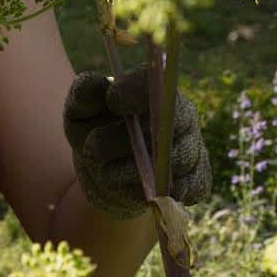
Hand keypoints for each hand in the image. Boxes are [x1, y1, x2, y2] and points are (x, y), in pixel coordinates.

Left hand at [62, 67, 210, 219]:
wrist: (104, 173)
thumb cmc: (94, 133)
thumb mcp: (79, 113)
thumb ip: (83, 95)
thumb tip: (97, 85)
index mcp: (152, 91)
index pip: (154, 81)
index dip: (137, 90)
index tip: (113, 100)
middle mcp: (179, 114)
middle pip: (170, 123)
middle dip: (130, 139)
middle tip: (93, 149)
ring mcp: (191, 145)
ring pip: (178, 159)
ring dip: (139, 171)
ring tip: (106, 175)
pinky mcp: (197, 176)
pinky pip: (196, 184)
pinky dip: (175, 192)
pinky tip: (150, 195)